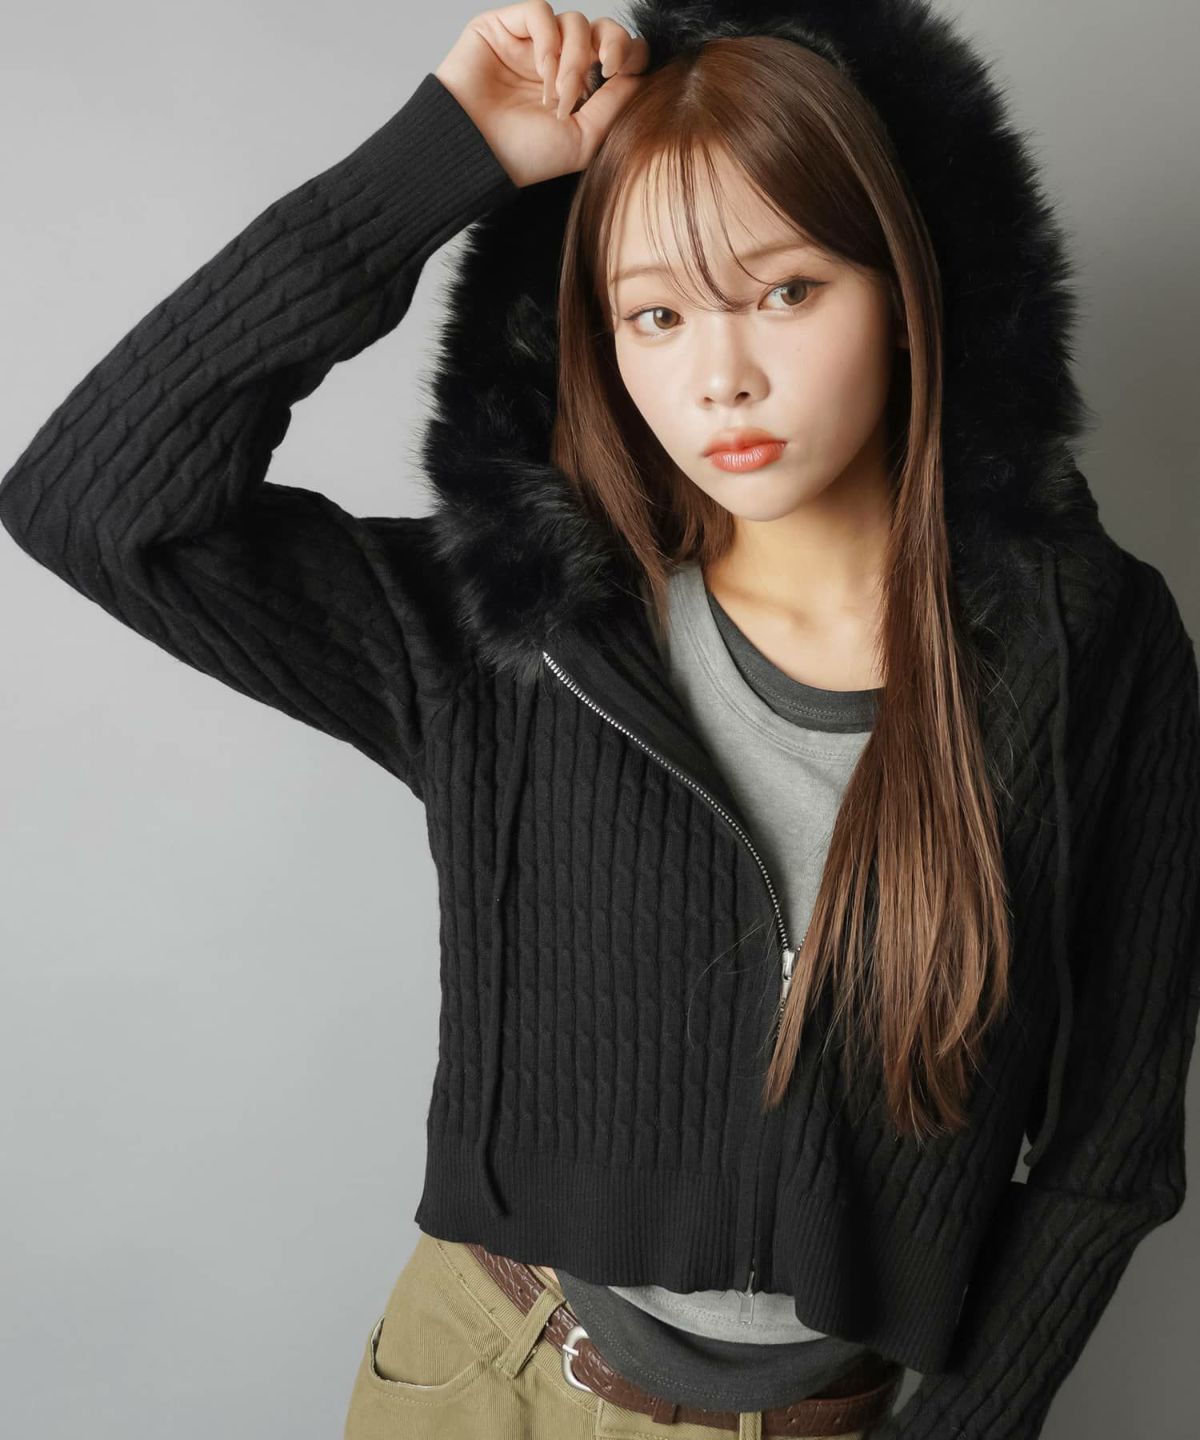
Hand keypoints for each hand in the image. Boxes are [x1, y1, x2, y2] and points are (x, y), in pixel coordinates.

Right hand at [434, 1, 649, 187]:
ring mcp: (530, 44)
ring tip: (558, 96)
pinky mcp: (504, 27)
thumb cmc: (524, 156)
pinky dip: (548, 42)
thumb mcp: (583, 138)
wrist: (476, 154)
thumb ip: (615, 104)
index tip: (626, 71)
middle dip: (610, 47)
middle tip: (606, 72)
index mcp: (578, 87)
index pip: (615, 52)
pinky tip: (541, 73)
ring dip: (574, 59)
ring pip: (573, 23)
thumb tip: (640, 72)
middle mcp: (557, 62)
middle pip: (601, 29)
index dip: (629, 52)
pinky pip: (541, 13)